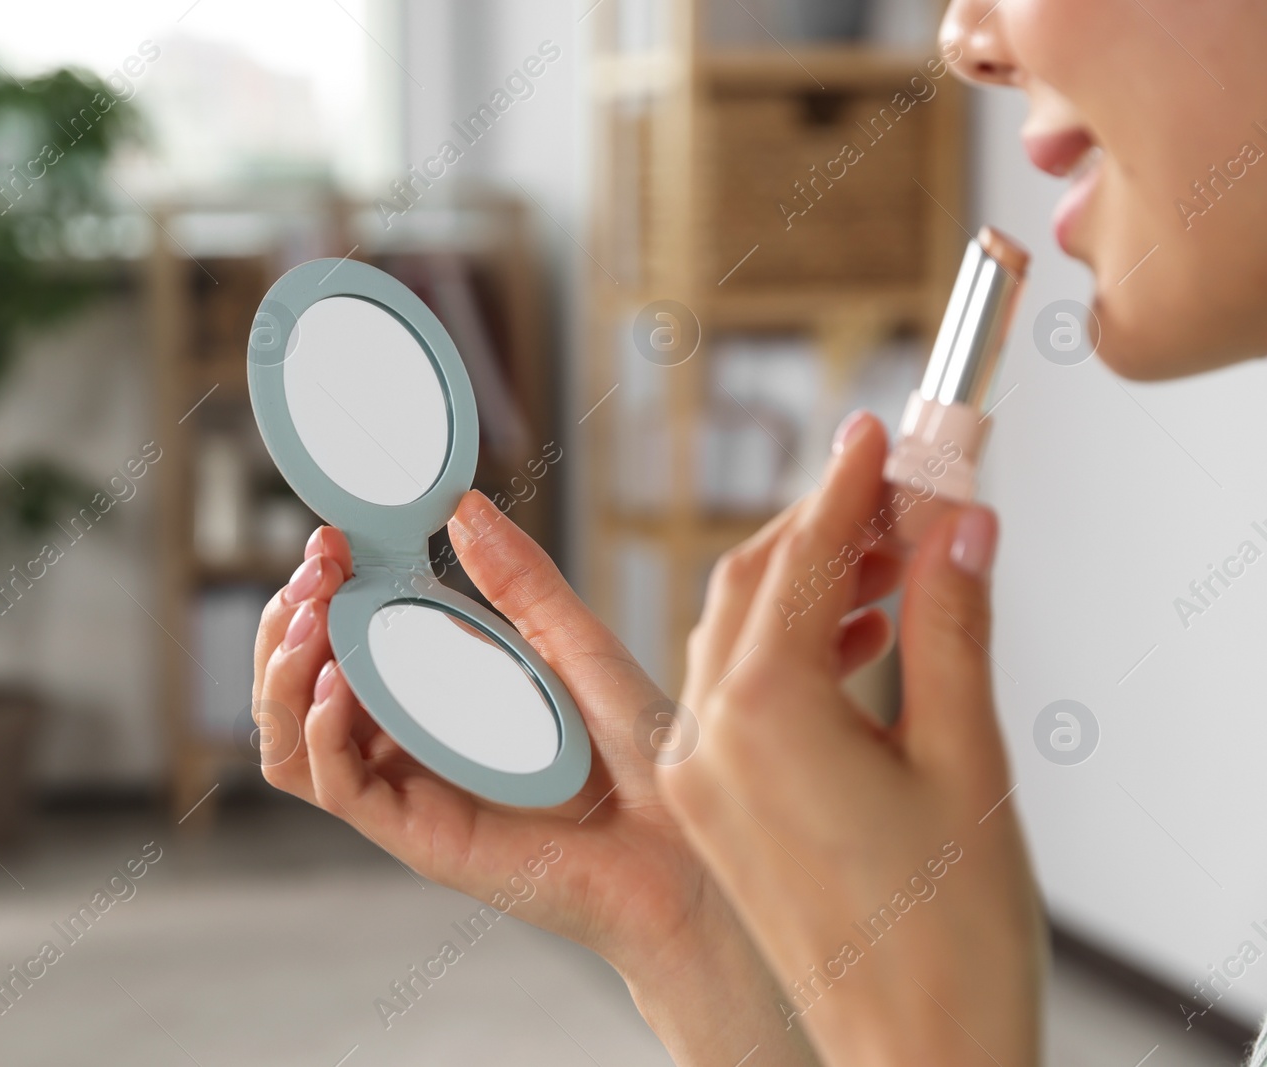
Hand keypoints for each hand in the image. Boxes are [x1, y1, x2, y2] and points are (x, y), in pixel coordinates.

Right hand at [254, 490, 817, 1063]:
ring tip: (310, 621)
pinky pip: (336, 788)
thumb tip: (463, 506)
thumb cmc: (639, 754)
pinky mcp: (417, 833)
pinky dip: (316, 734)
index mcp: (434, 692)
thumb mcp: (573, 642)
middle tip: (316, 570)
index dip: (319, 588)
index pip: (340, 639)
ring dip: (280, 674)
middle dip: (288, 618)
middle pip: (296, 686)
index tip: (330, 539)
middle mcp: (407, 740)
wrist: (681, 846)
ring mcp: (406, 787)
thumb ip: (518, 580)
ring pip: (291, 740)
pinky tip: (333, 687)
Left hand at [660, 412, 1045, 1066]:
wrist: (916, 1055)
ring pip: (734, 639)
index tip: (879, 433)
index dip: (849, 487)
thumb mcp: (964, 760)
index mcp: (764, 719)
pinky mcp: (714, 812)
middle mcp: (708, 742)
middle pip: (752, 588)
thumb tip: (956, 528)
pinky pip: (732, 697)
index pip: (805, 563)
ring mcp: (701, 782)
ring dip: (805, 587)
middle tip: (899, 490)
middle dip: (822, 528)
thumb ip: (948, 626)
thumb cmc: (947, 939)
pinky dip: (787, 651)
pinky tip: (856, 641)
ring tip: (893, 558)